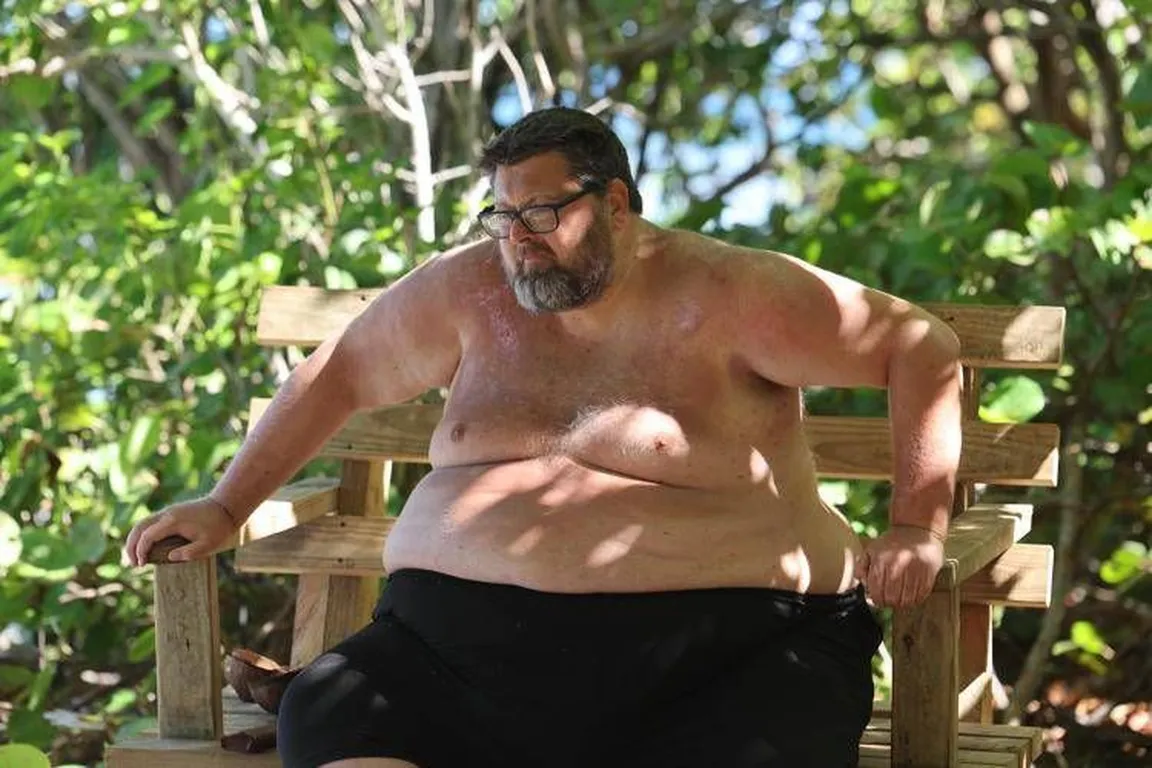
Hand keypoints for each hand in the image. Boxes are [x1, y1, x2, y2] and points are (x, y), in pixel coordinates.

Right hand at [123, 497, 237, 565]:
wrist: (226, 506)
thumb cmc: (218, 527)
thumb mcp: (209, 544)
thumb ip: (190, 552)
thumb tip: (170, 557)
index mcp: (173, 522)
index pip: (148, 536)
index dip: (141, 551)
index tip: (141, 565)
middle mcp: (167, 514)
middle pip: (139, 527)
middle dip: (131, 546)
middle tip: (133, 564)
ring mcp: (168, 512)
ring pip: (143, 523)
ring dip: (135, 539)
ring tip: (135, 558)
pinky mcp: (171, 513)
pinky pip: (150, 522)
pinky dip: (143, 534)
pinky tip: (145, 547)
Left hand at [854, 525, 944, 607]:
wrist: (917, 528)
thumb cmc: (892, 542)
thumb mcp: (871, 549)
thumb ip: (862, 567)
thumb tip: (861, 585)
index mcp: (881, 563)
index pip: (876, 593)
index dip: (876, 600)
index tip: (877, 600)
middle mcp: (897, 567)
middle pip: (891, 599)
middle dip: (888, 603)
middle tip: (888, 600)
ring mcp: (914, 571)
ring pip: (906, 601)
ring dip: (902, 604)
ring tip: (900, 599)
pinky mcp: (928, 574)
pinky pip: (921, 596)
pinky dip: (915, 600)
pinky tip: (911, 595)